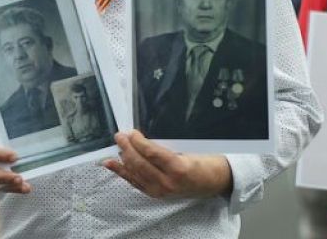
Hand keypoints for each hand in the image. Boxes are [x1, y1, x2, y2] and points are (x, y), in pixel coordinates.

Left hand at [102, 130, 231, 198]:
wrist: (214, 183)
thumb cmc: (204, 163)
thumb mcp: (188, 151)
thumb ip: (165, 148)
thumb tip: (142, 140)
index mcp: (178, 169)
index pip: (152, 153)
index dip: (138, 142)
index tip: (131, 132)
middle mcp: (167, 182)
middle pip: (140, 164)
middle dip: (127, 148)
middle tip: (120, 136)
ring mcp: (160, 191)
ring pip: (135, 173)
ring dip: (123, 159)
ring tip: (116, 146)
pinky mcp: (156, 194)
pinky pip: (135, 182)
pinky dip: (122, 172)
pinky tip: (112, 164)